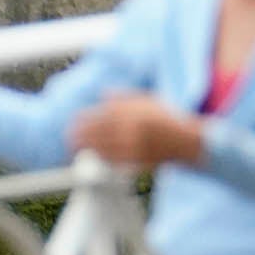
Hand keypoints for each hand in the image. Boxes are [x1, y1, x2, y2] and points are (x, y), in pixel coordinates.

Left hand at [67, 92, 203, 171]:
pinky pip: (115, 160)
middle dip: (80, 135)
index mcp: (131, 111)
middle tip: (68, 137)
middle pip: (97, 133)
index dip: (83, 120)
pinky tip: (96, 156)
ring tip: (75, 148)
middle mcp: (130, 128)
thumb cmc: (167, 117)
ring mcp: (133, 146)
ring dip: (87, 148)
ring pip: (103, 148)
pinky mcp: (137, 161)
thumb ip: (124, 96)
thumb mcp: (147, 99)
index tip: (73, 122)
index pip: (99, 115)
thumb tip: (104, 94)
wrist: (186, 140)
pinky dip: (102, 158)